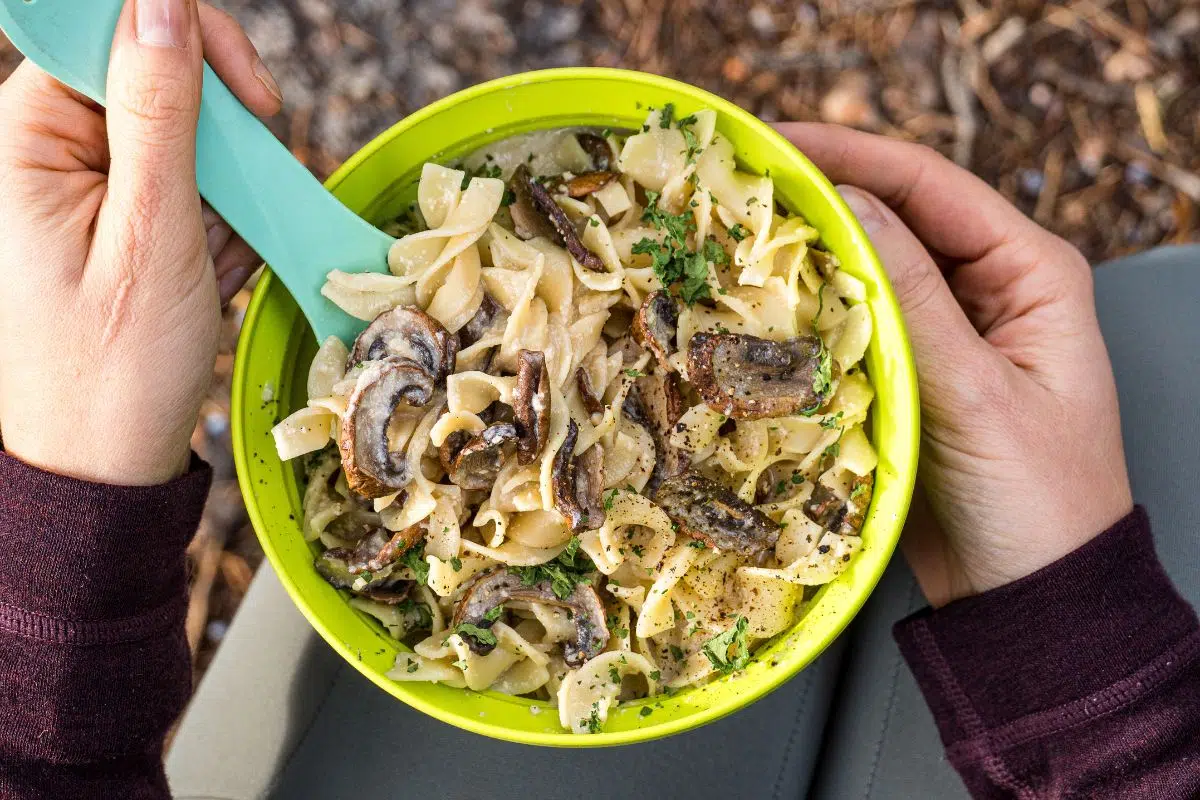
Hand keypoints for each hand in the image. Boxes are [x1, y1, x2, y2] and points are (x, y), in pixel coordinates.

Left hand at [0, 0, 281, 484]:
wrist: (102, 471)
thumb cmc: (114, 371)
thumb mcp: (152, 237)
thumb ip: (159, 114)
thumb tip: (161, 5)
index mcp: (20, 144)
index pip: (104, 34)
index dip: (187, 44)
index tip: (256, 100)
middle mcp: (40, 156)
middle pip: (152, 87)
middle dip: (214, 150)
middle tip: (223, 220)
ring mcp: (75, 193)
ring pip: (181, 145)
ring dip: (219, 201)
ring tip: (208, 271)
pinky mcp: (107, 225)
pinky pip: (180, 193)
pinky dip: (211, 230)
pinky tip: (205, 280)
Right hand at [777, 123, 1133, 606]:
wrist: (1030, 598)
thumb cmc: (1037, 500)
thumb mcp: (976, 392)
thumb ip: (913, 298)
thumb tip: (851, 204)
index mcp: (1033, 272)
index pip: (934, 187)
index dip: (855, 156)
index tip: (779, 143)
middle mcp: (992, 289)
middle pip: (899, 217)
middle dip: (825, 196)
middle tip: (743, 185)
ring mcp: (948, 332)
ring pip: (872, 270)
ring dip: (813, 253)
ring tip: (740, 235)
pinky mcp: (913, 375)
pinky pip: (856, 325)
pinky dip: (814, 312)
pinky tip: (765, 304)